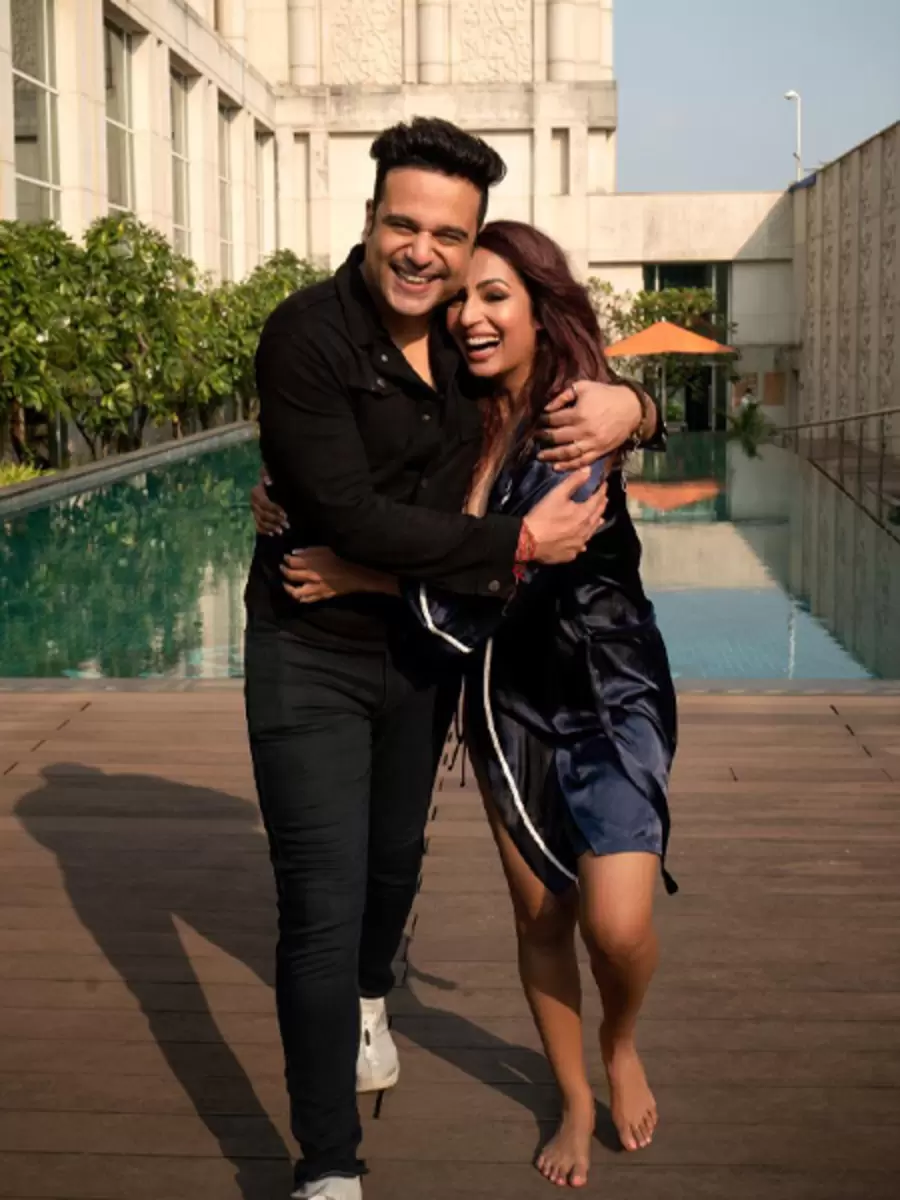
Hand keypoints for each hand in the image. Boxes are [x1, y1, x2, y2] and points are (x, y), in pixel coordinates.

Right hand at [251, 466, 287, 535]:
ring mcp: (252, 510)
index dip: (275, 510)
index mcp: (256, 493)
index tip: (285, 514)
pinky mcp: (253, 515)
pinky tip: (272, 534)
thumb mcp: (267, 473)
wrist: (259, 480)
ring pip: (260, 521)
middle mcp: (252, 503)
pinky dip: (264, 530)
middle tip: (287, 525)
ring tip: (281, 532)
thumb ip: (267, 475)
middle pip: (263, 514)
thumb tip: (269, 481)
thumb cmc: (268, 477)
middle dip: (275, 521)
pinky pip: (257, 525)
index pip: (265, 504)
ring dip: (270, 527)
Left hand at [281, 547, 396, 602]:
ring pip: (296, 591)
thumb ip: (308, 551)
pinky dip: (299, 597)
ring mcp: (315, 588)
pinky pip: (306, 600)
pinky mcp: (320, 596)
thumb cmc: (339, 562)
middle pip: (291, 575)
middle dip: (284, 570)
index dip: (286, 560)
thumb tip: (293, 553)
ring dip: (288, 588)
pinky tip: (297, 593)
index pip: (292, 562)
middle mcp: (312, 576)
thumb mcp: (325, 551)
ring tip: (286, 584)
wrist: (354, 576)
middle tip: (281, 568)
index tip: (284, 558)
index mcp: (313, 564)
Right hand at [526, 471, 608, 564]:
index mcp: (584, 514)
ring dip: (596, 523)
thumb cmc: (543, 516)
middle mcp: (586, 530)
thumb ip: (574, 481)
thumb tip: (588, 470)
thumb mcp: (557, 494)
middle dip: (601, 506)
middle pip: (597, 516)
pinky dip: (584, 540)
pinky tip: (582, 541)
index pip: (598, 500)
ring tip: (599, 519)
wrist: (529, 541)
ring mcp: (579, 544)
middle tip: (604, 499)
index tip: (604, 485)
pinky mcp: (571, 554)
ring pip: (591, 532)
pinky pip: (581, 546)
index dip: (602, 491)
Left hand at [538, 380, 644, 470]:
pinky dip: (568, 466)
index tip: (538, 420)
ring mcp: (592, 443)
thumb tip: (546, 408)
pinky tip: (556, 467)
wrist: (631, 408)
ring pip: (567, 453)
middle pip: (557, 437)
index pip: (554, 420)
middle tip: (536, 437)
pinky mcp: (599, 452)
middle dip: (544, 437)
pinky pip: (581, 461)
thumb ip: (563, 396)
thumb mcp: (583, 387)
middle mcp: (584, 430)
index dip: (543, 420)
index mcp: (579, 413)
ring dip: (551, 456)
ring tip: (540, 456)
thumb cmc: (605, 395)